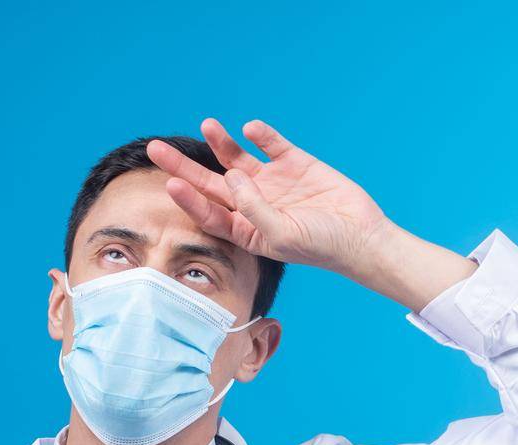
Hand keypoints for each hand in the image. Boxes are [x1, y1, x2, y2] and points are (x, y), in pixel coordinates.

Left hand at [147, 120, 388, 276]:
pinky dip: (260, 135)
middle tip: (156, 149)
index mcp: (246, 229)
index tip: (170, 184)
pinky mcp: (294, 163)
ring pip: (236, 159)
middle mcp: (253, 204)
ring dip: (220, 143)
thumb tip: (233, 175)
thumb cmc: (321, 246)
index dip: (188, 199)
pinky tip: (251, 129)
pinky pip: (271, 144)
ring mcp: (273, 182)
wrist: (361, 235)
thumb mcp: (282, 235)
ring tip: (208, 125)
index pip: (209, 213)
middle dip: (183, 167)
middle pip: (210, 183)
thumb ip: (253, 208)